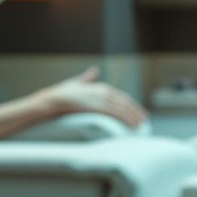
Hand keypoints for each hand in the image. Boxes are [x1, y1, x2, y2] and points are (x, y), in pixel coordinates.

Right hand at [33, 66, 148, 127]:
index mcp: (102, 87)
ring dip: (133, 117)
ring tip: (140, 126)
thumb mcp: (78, 82)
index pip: (122, 97)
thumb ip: (88, 77)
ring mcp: (100, 99)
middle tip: (145, 120)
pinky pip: (115, 113)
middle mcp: (103, 91)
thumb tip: (95, 70)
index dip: (132, 105)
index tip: (139, 112)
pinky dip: (125, 118)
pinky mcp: (96, 106)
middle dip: (136, 111)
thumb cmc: (63, 93)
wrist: (52, 99)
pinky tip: (131, 125)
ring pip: (122, 108)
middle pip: (125, 103)